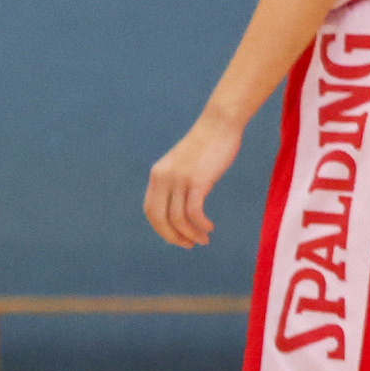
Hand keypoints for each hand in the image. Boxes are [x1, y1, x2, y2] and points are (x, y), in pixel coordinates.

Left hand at [143, 115, 240, 249]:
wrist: (219, 125)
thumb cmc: (206, 146)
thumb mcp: (184, 165)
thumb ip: (178, 183)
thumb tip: (181, 205)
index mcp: (157, 175)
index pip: (150, 210)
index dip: (161, 228)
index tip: (176, 237)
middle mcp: (163, 178)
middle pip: (159, 218)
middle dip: (172, 236)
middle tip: (188, 245)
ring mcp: (179, 179)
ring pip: (177, 218)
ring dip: (190, 234)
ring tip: (203, 240)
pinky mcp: (198, 180)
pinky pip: (193, 212)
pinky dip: (200, 224)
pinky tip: (209, 227)